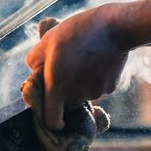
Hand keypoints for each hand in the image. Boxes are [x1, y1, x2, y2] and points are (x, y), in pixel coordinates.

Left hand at [24, 6, 130, 129]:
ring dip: (79, 83)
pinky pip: (98, 87)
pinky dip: (94, 78)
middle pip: (67, 105)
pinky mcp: (111, 86)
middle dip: (63, 94)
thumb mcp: (47, 40)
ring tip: (81, 58)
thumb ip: (35, 61)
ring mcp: (96, 92)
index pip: (52, 120)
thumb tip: (35, 72)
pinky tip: (95, 58)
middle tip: (62, 71)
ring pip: (83, 95)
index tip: (52, 117)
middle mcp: (77, 95)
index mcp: (58, 87)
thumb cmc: (77, 33)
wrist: (115, 27)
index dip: (50, 122)